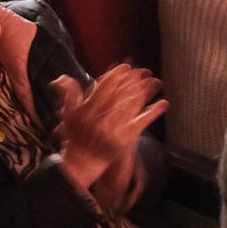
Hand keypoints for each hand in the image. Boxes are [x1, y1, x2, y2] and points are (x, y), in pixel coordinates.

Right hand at [53, 65, 165, 189]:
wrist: (84, 160)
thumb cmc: (76, 135)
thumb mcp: (69, 113)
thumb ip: (69, 94)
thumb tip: (62, 78)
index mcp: (87, 110)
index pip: (104, 88)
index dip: (116, 76)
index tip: (125, 67)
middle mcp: (101, 119)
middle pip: (120, 94)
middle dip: (132, 81)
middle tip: (141, 70)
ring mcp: (114, 129)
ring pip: (132, 106)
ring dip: (143, 92)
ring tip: (152, 80)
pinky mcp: (126, 139)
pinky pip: (142, 123)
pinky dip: (153, 112)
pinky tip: (163, 103)